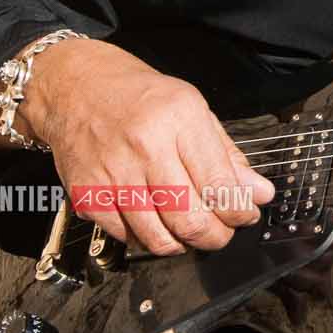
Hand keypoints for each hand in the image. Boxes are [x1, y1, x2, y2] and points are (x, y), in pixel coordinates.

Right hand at [22, 39, 275, 254]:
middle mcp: (145, 146)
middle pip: (190, 218)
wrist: (75, 87)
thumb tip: (258, 193)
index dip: (239, 211)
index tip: (246, 215)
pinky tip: (157, 223)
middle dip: (216, 236)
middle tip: (222, 232)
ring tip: (192, 231)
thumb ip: (227, 155)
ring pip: (158, 237)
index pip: (218, 184)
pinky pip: (127, 236)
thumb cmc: (138, 96)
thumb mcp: (193, 108)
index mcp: (179, 118)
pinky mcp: (87, 194)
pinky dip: (148, 238)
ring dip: (184, 244)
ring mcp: (112, 173)